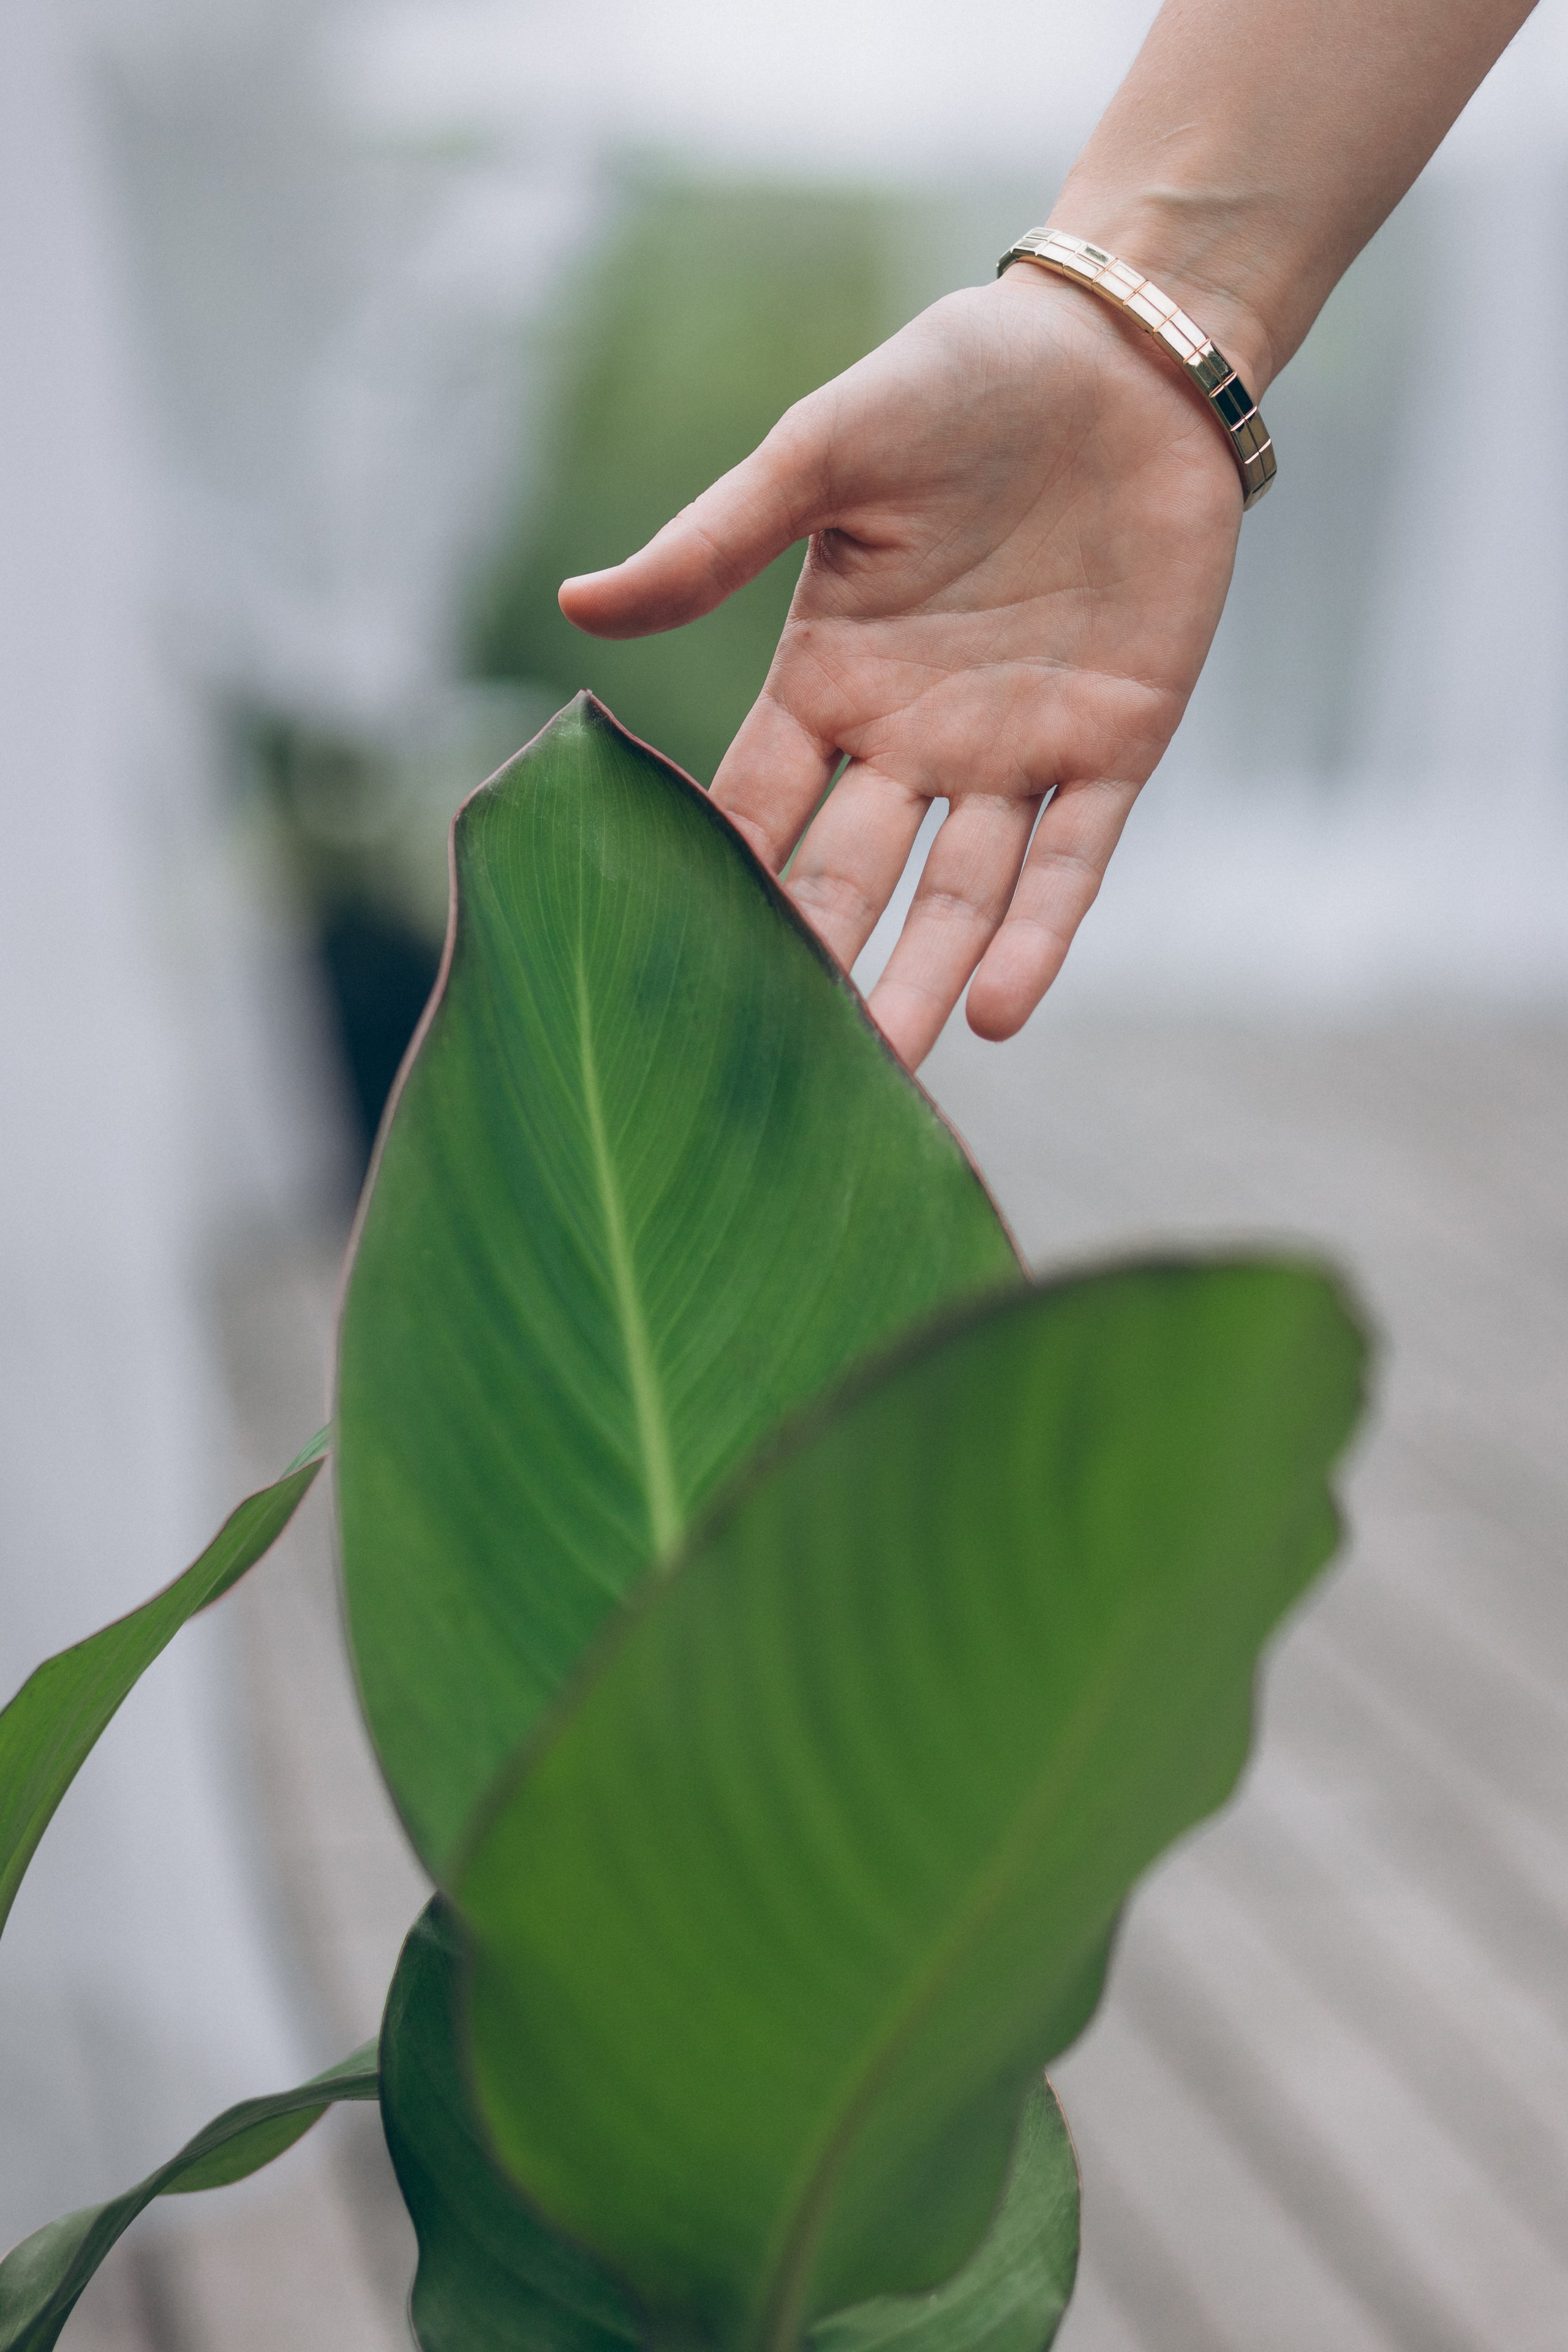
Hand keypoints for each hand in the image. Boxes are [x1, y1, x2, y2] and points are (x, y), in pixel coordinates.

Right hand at [559, 265, 1242, 1066]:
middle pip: (850, 879)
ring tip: (885, 1077)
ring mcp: (1014, 753)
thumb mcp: (824, 452)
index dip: (722, 882)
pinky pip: (1072, 862)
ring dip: (922, 983)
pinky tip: (1000, 1014)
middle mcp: (912, 739)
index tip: (670, 976)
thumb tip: (580, 608)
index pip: (759, 807)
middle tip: (770, 1070)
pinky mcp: (1115, 747)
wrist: (1124, 355)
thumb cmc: (962, 381)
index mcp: (830, 680)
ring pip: (958, 898)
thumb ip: (717, 541)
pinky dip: (1039, 936)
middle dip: (814, 969)